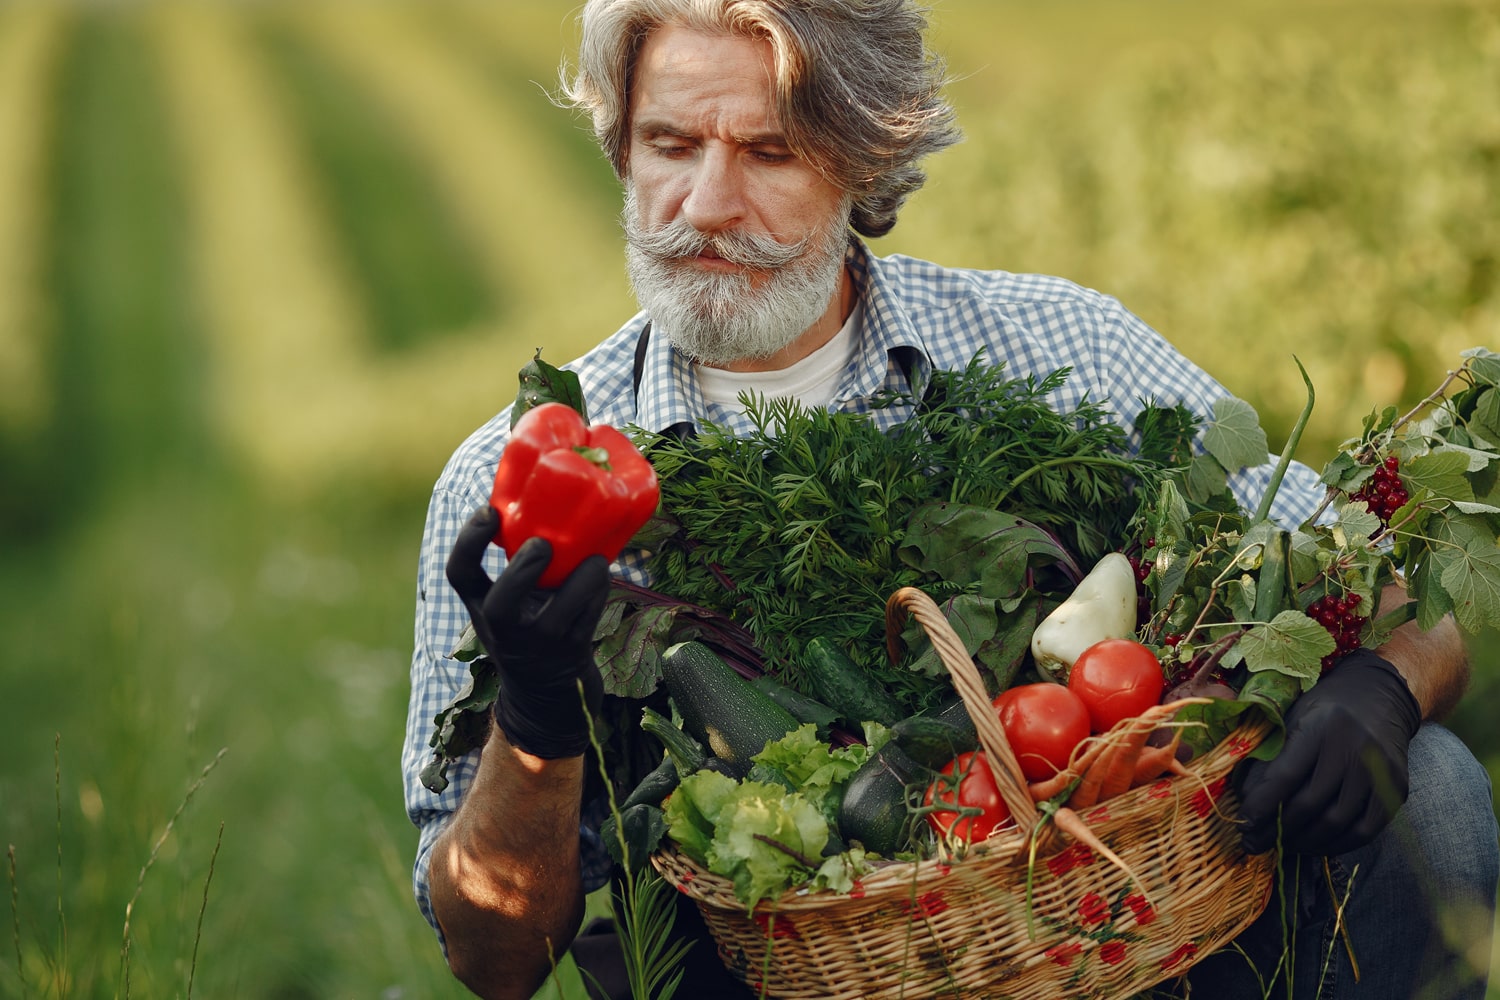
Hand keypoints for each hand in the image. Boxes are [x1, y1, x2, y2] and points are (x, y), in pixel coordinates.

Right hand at [445, 505, 609, 758]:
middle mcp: (504, 631)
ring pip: (557, 616)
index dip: (469, 540)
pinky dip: (598, 593)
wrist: (545, 700)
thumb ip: (520, 569)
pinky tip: (602, 574)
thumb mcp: (512, 605)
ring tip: (594, 559)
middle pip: (502, 606)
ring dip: (580, 581)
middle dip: (523, 571)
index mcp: (482, 608)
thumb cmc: (530, 634)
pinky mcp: (571, 655)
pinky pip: (588, 620)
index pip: (459, 575)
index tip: (490, 510)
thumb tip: (551, 508)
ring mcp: (538, 648)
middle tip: (543, 544)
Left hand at [1236, 649, 1420, 856]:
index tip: (1243, 823)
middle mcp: (1355, 748)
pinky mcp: (1398, 788)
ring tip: (1280, 846)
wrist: (1380, 696)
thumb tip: (1245, 800)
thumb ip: (1271, 756)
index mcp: (1321, 726)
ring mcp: (1380, 770)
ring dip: (1304, 842)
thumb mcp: (1292, 719)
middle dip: (1277, 830)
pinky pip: (1366, 830)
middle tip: (1254, 843)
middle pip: (1311, 803)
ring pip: (1337, 822)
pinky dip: (1337, 844)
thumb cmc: (1323, 709)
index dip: (1262, 805)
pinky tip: (1314, 845)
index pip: (1287, 775)